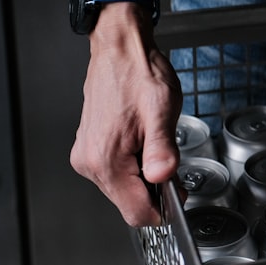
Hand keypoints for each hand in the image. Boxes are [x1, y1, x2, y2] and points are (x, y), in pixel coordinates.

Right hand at [70, 3, 182, 226]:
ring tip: (153, 143)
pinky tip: (142, 142)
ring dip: (144, 177)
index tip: (178, 192)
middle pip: (130, 203)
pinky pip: (117, 174)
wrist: (121, 51)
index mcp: (106, 160)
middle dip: (155, 191)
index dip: (164, 209)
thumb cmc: (140, 75)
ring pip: (124, 190)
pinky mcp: (90, 150)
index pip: (137, 213)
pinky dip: (135, 167)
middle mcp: (90, 163)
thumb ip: (162, 149)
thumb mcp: (161, 111)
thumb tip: (163, 178)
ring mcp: (87, 157)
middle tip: (169, 159)